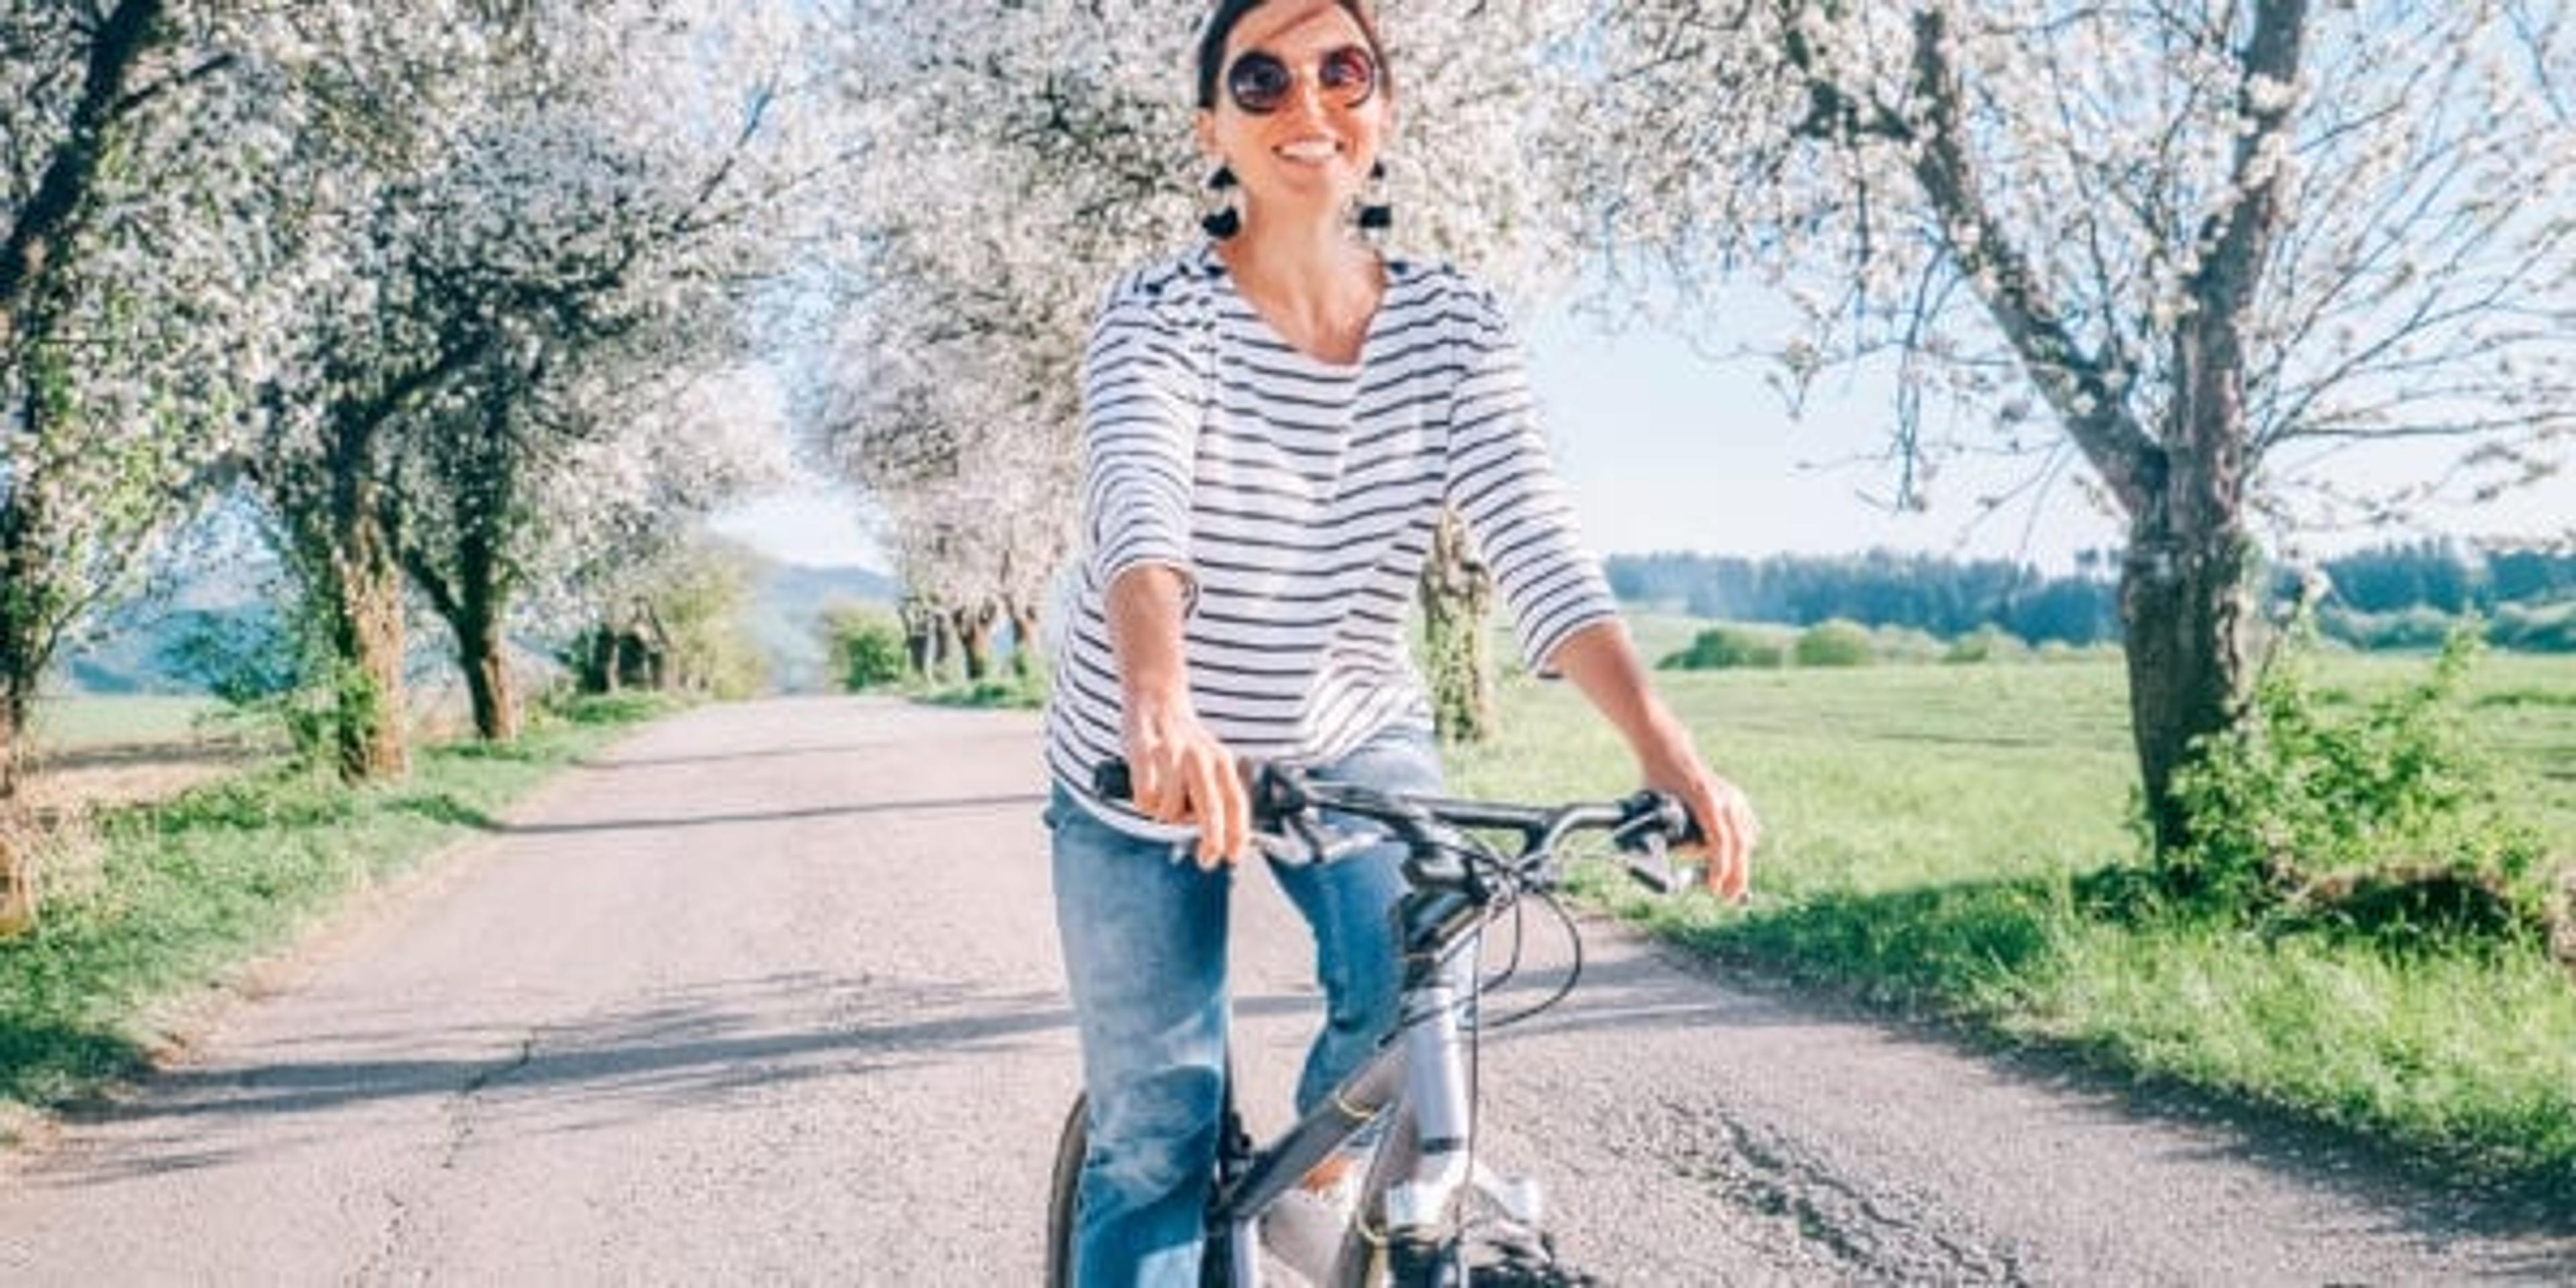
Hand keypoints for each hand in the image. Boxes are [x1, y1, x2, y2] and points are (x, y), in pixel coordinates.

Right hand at [1122, 698, 1247, 868]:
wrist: (1156, 695)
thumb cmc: (1183, 740)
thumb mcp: (1210, 761)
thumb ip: (1216, 793)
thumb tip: (1219, 838)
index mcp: (1221, 761)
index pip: (1235, 802)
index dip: (1237, 834)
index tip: (1233, 857)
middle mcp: (1201, 758)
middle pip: (1210, 810)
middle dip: (1211, 840)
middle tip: (1206, 859)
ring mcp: (1172, 755)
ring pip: (1170, 810)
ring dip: (1163, 814)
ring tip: (1161, 797)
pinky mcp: (1143, 752)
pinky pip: (1145, 797)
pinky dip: (1143, 802)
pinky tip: (1144, 789)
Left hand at [1639, 742, 1757, 900]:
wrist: (1669, 753)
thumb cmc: (1658, 782)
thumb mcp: (1656, 809)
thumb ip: (1670, 834)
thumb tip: (1681, 862)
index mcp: (1707, 801)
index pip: (1719, 842)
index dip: (1718, 868)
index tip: (1714, 887)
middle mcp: (1726, 799)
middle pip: (1739, 844)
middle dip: (1735, 874)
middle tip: (1729, 897)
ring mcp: (1734, 797)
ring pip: (1746, 838)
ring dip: (1738, 862)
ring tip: (1728, 884)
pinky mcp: (1736, 798)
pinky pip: (1746, 827)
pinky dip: (1741, 845)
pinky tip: (1736, 859)